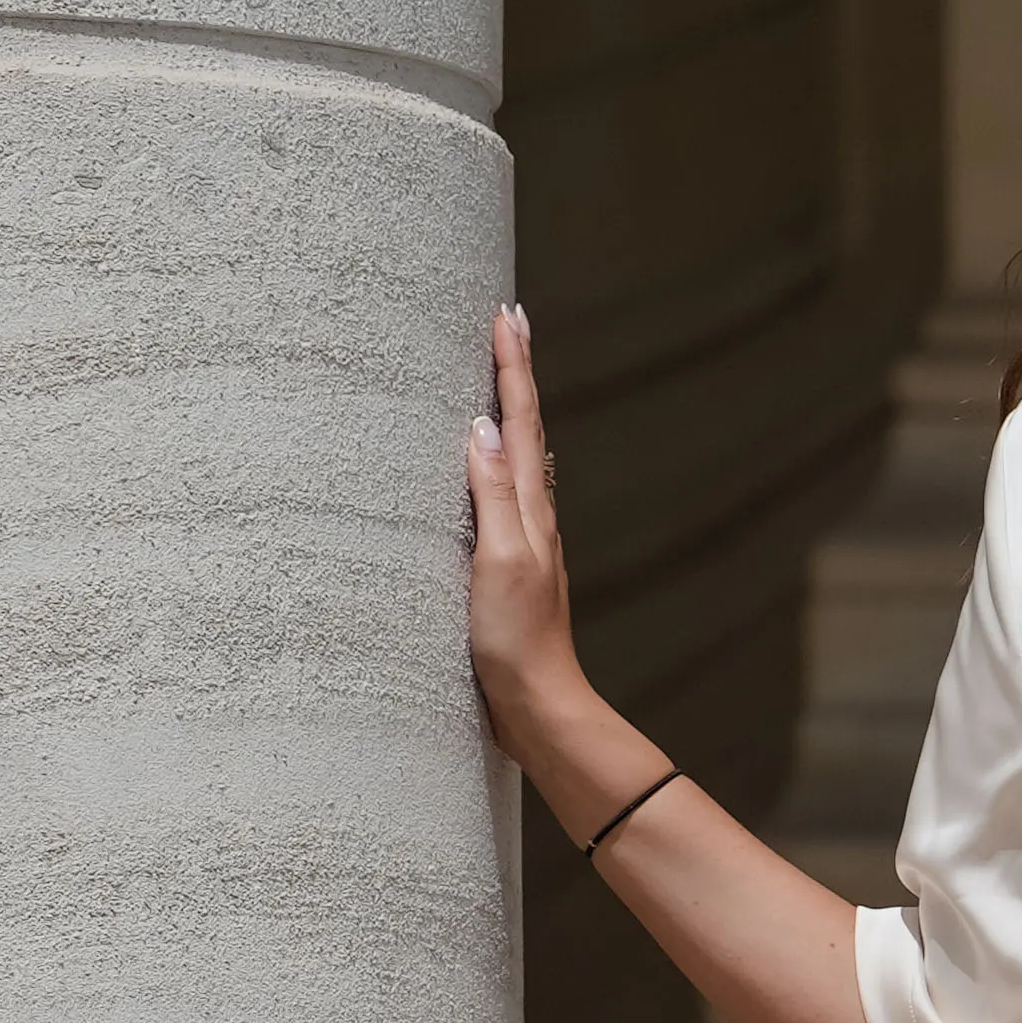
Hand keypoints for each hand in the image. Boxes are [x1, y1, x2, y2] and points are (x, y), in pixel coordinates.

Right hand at [465, 304, 624, 811]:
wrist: (537, 707)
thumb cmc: (516, 643)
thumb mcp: (498, 562)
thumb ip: (491, 494)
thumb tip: (484, 425)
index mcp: (530, 510)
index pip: (522, 421)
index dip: (512, 367)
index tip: (506, 315)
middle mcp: (532, 518)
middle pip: (525, 429)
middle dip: (513, 373)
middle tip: (506, 322)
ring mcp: (521, 541)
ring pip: (517, 459)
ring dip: (508, 411)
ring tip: (496, 373)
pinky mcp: (505, 567)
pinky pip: (500, 495)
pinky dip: (494, 461)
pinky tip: (486, 466)